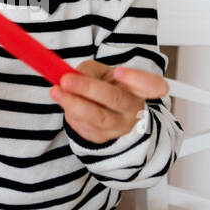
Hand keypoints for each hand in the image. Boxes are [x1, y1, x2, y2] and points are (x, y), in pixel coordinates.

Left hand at [49, 60, 167, 144]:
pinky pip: (84, 127)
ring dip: (73, 104)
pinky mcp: (101, 139)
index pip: (153, 86)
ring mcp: (118, 128)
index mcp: (139, 89)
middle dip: (89, 89)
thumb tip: (71, 76)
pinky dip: (71, 113)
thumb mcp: (102, 74)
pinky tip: (64, 102)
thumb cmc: (107, 89)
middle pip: (116, 100)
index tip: (119, 72)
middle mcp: (132, 110)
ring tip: (57, 91)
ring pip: (97, 118)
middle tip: (66, 79)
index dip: (138, 79)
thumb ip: (89, 71)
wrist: (108, 116)